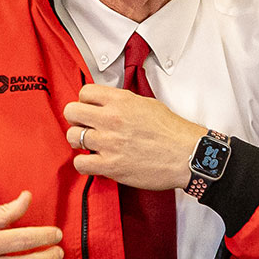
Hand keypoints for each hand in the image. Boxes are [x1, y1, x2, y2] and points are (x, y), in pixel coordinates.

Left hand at [64, 85, 205, 189]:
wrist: (187, 155)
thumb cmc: (173, 133)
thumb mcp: (148, 104)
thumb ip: (123, 102)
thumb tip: (108, 104)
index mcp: (121, 101)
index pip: (84, 92)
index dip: (85, 102)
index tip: (90, 109)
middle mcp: (112, 119)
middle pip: (71, 112)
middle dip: (77, 119)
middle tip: (86, 126)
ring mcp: (109, 143)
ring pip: (73, 137)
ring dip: (80, 141)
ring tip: (91, 145)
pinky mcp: (110, 165)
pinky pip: (80, 163)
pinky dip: (84, 163)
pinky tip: (94, 162)